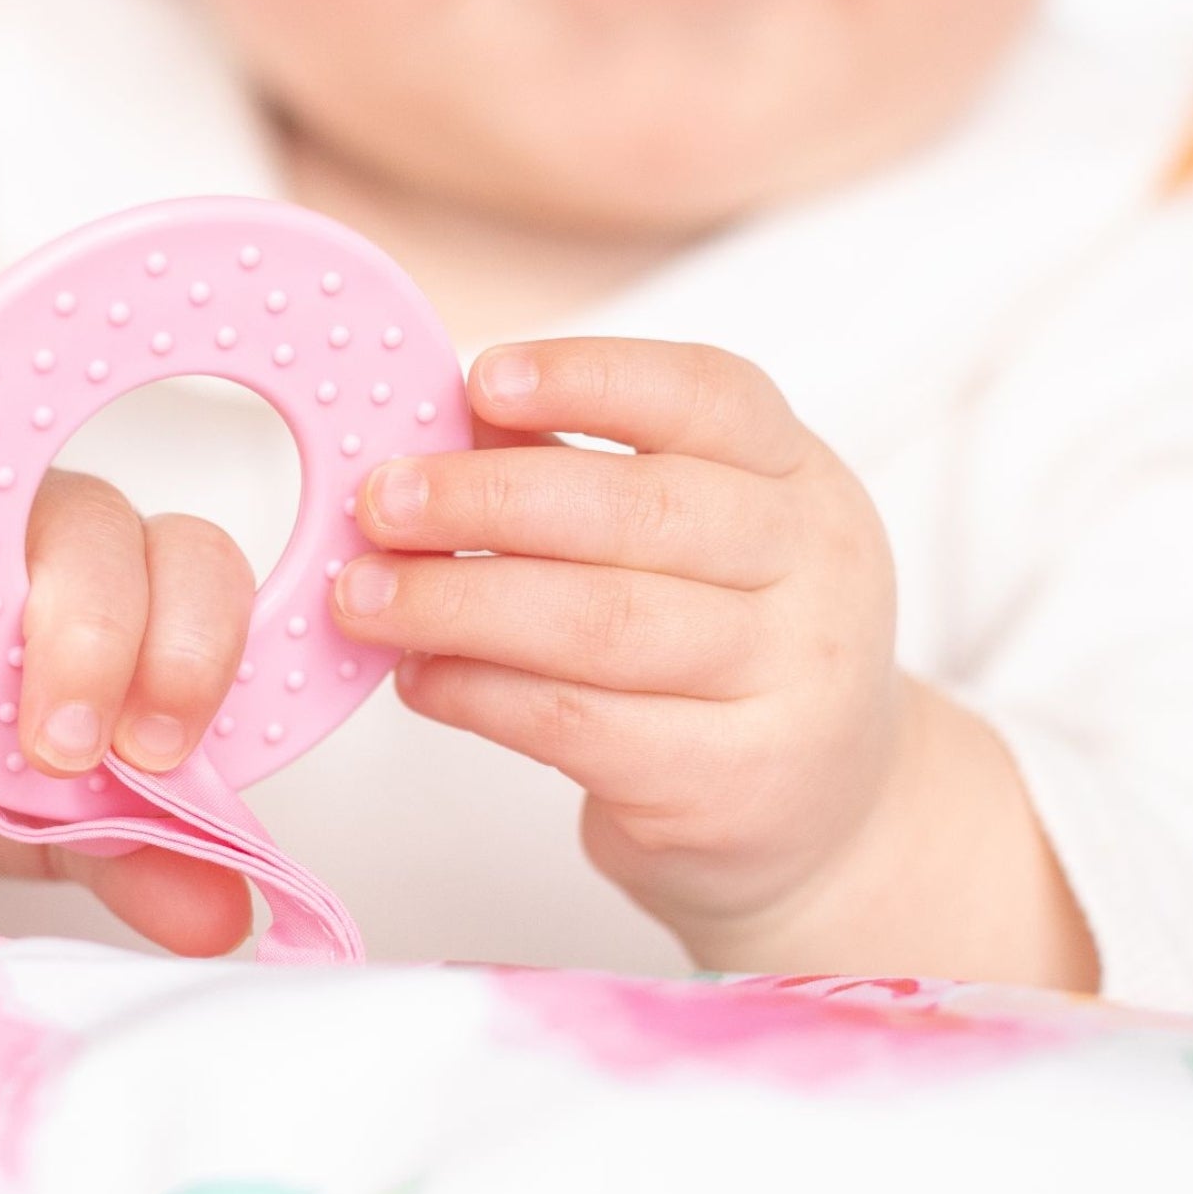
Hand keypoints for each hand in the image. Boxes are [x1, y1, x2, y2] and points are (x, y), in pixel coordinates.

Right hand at [0, 327, 257, 954]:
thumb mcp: (50, 827)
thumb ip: (138, 857)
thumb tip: (227, 919)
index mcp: (138, 599)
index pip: (201, 586)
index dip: (196, 656)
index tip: (164, 756)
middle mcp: (54, 528)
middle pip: (106, 532)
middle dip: (96, 634)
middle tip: (61, 744)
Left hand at [333, 337, 1096, 984]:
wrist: (829, 815)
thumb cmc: (731, 655)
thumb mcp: (698, 547)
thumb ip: (584, 478)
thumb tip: (439, 431)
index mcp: (799, 479)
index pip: (710, 397)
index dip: (592, 378)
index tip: (481, 378)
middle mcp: (814, 569)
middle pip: (640, 512)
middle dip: (487, 500)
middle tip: (381, 502)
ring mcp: (785, 681)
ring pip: (601, 624)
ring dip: (460, 604)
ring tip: (364, 598)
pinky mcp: (731, 781)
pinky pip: (580, 724)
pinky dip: (481, 695)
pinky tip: (422, 679)